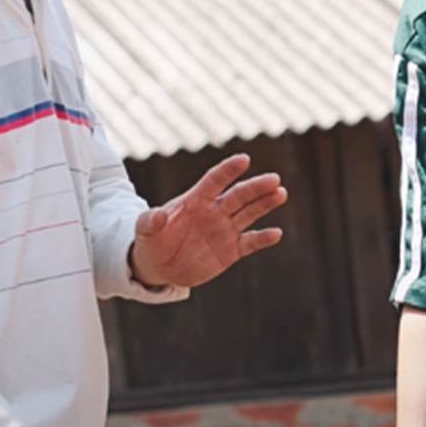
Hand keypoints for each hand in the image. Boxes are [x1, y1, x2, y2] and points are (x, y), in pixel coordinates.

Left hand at [129, 153, 288, 288]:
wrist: (158, 267)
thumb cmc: (151, 241)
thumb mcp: (145, 231)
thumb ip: (150, 221)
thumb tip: (155, 214)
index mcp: (195, 200)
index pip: (214, 180)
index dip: (228, 170)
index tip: (244, 159)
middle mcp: (214, 211)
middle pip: (238, 195)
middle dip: (256, 187)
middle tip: (274, 180)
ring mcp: (224, 230)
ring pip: (249, 213)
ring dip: (265, 204)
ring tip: (281, 193)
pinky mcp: (230, 251)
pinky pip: (250, 242)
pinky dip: (263, 238)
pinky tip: (276, 233)